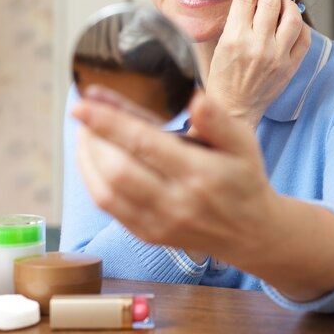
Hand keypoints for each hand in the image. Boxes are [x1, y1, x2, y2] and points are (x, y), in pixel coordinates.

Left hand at [72, 90, 278, 264]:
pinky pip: (108, 208)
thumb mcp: (244, 142)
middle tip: (84, 112)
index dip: (109, 122)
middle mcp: (176, 202)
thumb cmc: (244, 178)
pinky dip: (92, 180)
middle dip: (91, 137)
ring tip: (85, 132)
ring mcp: (158, 223)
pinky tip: (93, 159)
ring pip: (105, 192)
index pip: (144, 144)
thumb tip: (194, 98)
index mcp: (200, 174)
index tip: (83, 104)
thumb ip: (218, 120)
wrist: (250, 232)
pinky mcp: (147, 235)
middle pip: (116, 170)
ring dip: (86, 158)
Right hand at [205, 0, 310, 127]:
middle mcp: (258, 46)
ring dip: (287, 4)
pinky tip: (290, 26)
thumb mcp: (221, 45)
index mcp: (235, 38)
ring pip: (293, 15)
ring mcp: (278, 57)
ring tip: (279, 6)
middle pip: (272, 1)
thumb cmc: (223, 77)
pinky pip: (305, 37)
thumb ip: (236, 19)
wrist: (234, 109)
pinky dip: (299, 27)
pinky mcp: (291, 67)